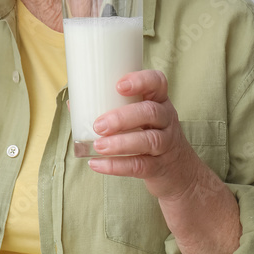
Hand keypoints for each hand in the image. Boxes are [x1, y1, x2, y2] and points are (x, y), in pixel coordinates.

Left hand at [87, 70, 205, 200]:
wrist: (180, 172)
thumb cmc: (149, 135)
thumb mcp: (139, 118)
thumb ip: (111, 108)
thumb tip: (73, 103)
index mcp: (159, 101)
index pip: (158, 82)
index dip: (140, 81)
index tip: (118, 85)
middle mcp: (166, 119)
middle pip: (150, 112)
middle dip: (122, 117)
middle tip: (98, 125)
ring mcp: (166, 144)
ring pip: (149, 140)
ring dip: (120, 143)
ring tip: (98, 146)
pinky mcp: (160, 167)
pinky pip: (141, 166)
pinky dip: (117, 166)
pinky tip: (97, 164)